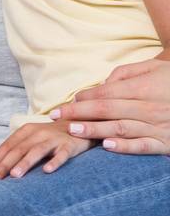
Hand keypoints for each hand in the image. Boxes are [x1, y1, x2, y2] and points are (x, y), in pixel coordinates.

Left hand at [0, 121, 92, 178]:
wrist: (80, 123)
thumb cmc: (51, 137)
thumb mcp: (32, 140)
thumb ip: (18, 150)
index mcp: (25, 131)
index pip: (6, 147)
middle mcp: (37, 133)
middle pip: (18, 150)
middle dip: (4, 165)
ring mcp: (54, 138)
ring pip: (36, 151)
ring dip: (25, 163)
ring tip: (15, 175)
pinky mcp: (70, 145)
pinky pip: (62, 154)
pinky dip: (55, 162)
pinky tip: (47, 171)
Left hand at [51, 57, 169, 153]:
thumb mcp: (154, 68)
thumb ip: (126, 74)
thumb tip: (102, 83)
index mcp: (143, 88)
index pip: (106, 93)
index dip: (83, 98)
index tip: (65, 104)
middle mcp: (149, 107)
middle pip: (108, 109)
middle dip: (79, 113)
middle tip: (56, 116)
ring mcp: (158, 126)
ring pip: (122, 127)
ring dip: (95, 129)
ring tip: (73, 130)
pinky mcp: (167, 143)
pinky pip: (144, 146)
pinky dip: (126, 147)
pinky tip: (107, 146)